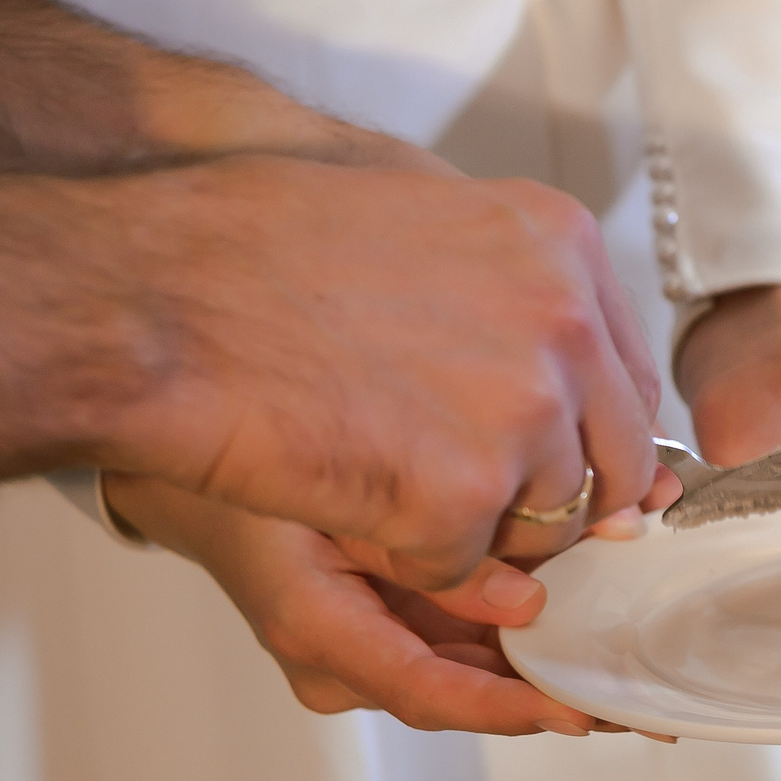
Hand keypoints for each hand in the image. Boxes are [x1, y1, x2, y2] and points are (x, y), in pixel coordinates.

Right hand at [101, 158, 663, 592]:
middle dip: (555, 497)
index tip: (562, 458)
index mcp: (562, 243)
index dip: (591, 433)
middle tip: (477, 496)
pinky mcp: (460, 493)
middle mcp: (564, 324)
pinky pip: (469, 566)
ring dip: (481, 529)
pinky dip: (412, 558)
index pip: (626, 379)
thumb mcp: (419, 214)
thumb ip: (511, 284)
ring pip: (550, 525)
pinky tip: (351, 500)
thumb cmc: (253, 248)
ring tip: (388, 480)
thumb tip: (575, 367)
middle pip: (613, 462)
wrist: (154, 290)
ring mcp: (522, 412)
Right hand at [104, 474, 679, 734]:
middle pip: (465, 696)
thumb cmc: (253, 469)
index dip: (509, 707)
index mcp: (319, 633)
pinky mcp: (383, 625)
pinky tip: (591, 635)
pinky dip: (523, 640)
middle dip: (556, 703)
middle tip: (643, 712)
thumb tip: (526, 606)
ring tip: (638, 686)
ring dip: (551, 675)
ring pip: (471, 673)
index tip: (580, 713)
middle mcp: (343, 662)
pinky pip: (461, 642)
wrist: (195, 461)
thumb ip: (429, 554)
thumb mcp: (338, 494)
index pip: (428, 694)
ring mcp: (363, 650)